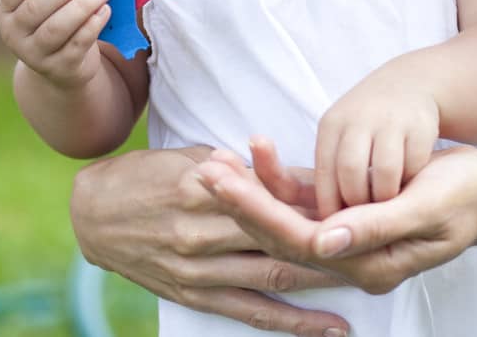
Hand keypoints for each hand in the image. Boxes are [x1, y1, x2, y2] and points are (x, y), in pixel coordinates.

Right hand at [0, 0, 110, 87]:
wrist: (65, 64)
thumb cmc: (59, 17)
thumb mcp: (51, 0)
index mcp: (7, 10)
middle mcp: (14, 34)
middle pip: (36, 8)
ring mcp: (34, 55)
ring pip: (56, 28)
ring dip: (82, 6)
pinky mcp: (59, 69)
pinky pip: (76, 45)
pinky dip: (92, 25)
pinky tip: (105, 10)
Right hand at [71, 146, 350, 334]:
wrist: (93, 213)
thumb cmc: (152, 175)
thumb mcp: (198, 156)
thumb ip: (249, 171)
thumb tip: (305, 180)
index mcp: (207, 185)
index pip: (278, 194)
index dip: (322, 200)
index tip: (363, 200)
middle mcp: (204, 230)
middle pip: (284, 236)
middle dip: (334, 240)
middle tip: (382, 241)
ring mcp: (199, 268)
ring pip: (276, 275)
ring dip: (326, 279)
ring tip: (372, 278)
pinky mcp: (194, 295)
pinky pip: (251, 312)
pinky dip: (294, 323)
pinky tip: (330, 328)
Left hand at [199, 140, 476, 295]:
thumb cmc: (468, 195)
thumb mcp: (426, 209)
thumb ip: (373, 227)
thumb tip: (321, 242)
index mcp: (366, 264)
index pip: (297, 242)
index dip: (257, 212)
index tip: (224, 184)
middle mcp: (350, 257)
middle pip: (281, 232)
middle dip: (240, 202)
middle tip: (201, 172)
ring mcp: (347, 237)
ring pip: (286, 216)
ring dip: (251, 189)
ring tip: (214, 160)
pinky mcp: (349, 214)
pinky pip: (304, 201)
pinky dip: (278, 178)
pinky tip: (255, 154)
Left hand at [313, 72, 439, 214]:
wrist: (409, 86)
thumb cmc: (368, 127)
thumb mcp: (341, 138)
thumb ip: (335, 177)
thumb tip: (324, 227)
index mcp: (332, 124)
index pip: (324, 173)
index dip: (329, 204)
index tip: (334, 226)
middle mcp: (360, 119)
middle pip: (351, 173)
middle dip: (357, 203)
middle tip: (363, 218)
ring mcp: (392, 120)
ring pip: (385, 171)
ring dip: (385, 196)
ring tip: (386, 206)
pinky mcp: (421, 125)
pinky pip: (414, 165)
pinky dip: (410, 180)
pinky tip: (408, 184)